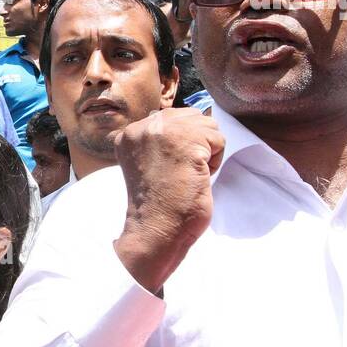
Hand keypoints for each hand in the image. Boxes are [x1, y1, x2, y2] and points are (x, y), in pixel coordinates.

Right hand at [112, 108, 224, 292]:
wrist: (156, 230)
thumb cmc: (158, 204)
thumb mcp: (148, 161)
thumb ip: (158, 140)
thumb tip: (192, 118)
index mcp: (128, 134)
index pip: (171, 117)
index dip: (181, 141)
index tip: (170, 167)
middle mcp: (142, 127)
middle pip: (190, 116)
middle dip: (196, 141)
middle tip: (181, 170)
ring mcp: (163, 131)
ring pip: (208, 125)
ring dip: (207, 150)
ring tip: (189, 173)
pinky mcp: (186, 140)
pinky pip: (218, 138)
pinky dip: (215, 160)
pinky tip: (198, 176)